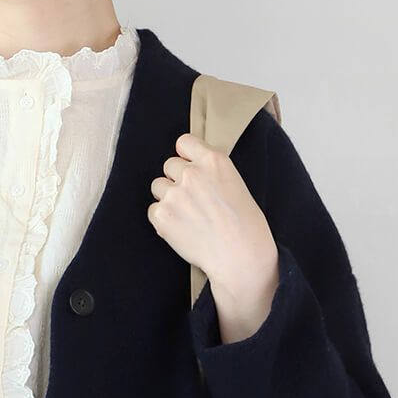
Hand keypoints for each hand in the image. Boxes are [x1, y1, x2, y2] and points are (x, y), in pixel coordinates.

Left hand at [147, 131, 277, 304]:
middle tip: (193, 200)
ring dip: (168, 198)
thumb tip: (188, 167)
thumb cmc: (244, 224)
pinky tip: (182, 228)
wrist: (240, 255)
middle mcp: (191, 173)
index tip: (189, 167)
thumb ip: (210, 171)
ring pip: (158, 186)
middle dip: (177, 179)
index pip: (184, 142)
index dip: (185, 156)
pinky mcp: (162, 215)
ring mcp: (174, 194)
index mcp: (213, 161)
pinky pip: (153, 209)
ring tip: (188, 215)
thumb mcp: (235, 183)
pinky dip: (163, 219)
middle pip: (169, 164)